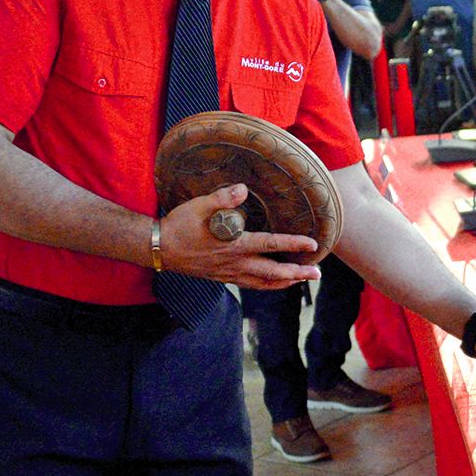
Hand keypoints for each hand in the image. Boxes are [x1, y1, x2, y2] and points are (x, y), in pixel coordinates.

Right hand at [159, 184, 319, 289]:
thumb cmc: (179, 225)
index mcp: (234, 245)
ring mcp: (229, 273)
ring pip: (263, 283)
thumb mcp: (199, 206)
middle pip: (273, 272)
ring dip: (286, 282)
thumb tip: (242, 189)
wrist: (158, 248)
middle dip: (297, 273)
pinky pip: (251, 285)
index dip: (293, 244)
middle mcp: (235, 263)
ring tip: (302, 279)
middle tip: (317, 273)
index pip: (270, 245)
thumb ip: (222, 198)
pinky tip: (275, 283)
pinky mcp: (223, 278)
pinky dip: (267, 286)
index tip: (312, 244)